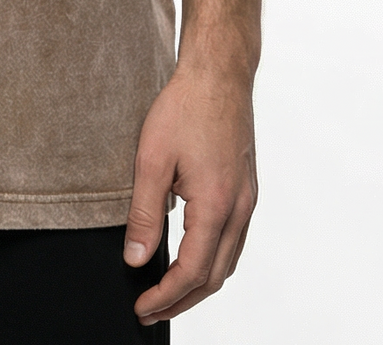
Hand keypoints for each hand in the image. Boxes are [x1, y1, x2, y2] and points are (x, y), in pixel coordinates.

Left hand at [122, 66, 258, 324]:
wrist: (219, 72)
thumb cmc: (185, 107)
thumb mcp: (151, 158)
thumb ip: (144, 214)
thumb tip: (135, 259)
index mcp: (216, 205)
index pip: (192, 271)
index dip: (166, 297)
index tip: (142, 307)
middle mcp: (239, 208)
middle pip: (215, 276)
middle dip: (183, 300)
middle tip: (150, 309)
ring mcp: (247, 199)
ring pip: (229, 260)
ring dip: (200, 283)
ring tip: (168, 291)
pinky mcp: (246, 188)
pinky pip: (234, 239)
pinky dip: (213, 259)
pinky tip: (192, 255)